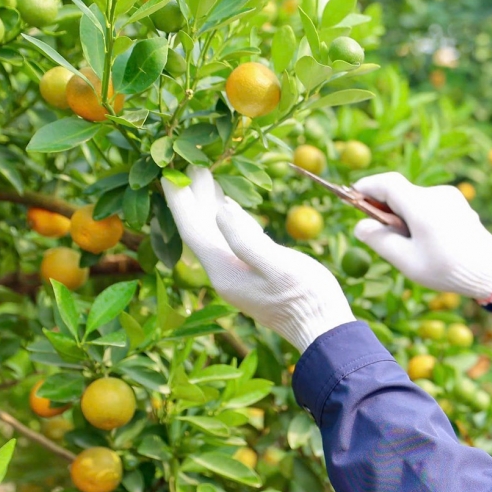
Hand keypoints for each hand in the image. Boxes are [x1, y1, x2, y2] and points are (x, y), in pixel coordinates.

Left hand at [160, 166, 354, 351]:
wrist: (323, 328)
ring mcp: (238, 274)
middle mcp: (224, 273)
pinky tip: (232, 206)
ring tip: (208, 176)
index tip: (169, 173)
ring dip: (209, 205)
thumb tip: (222, 209)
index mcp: (224, 270)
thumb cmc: (306, 296)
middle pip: (201, 230)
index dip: (180, 201)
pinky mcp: (253, 273)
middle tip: (190, 164)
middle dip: (193, 197)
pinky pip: (232, 239)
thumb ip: (247, 240)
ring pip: (215, 233)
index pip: (193, 230)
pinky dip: (228, 219)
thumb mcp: (278, 266)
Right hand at [351, 172, 491, 303]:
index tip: (352, 195)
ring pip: (414, 199)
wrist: (489, 270)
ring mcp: (449, 197)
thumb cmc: (447, 269)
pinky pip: (429, 204)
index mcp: (422, 206)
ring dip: (403, 214)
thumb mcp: (407, 261)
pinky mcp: (457, 203)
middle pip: (400, 192)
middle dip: (385, 207)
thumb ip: (380, 241)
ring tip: (409, 245)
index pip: (387, 183)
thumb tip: (360, 226)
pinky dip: (419, 216)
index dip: (367, 187)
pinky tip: (426, 241)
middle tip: (379, 233)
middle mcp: (436, 195)